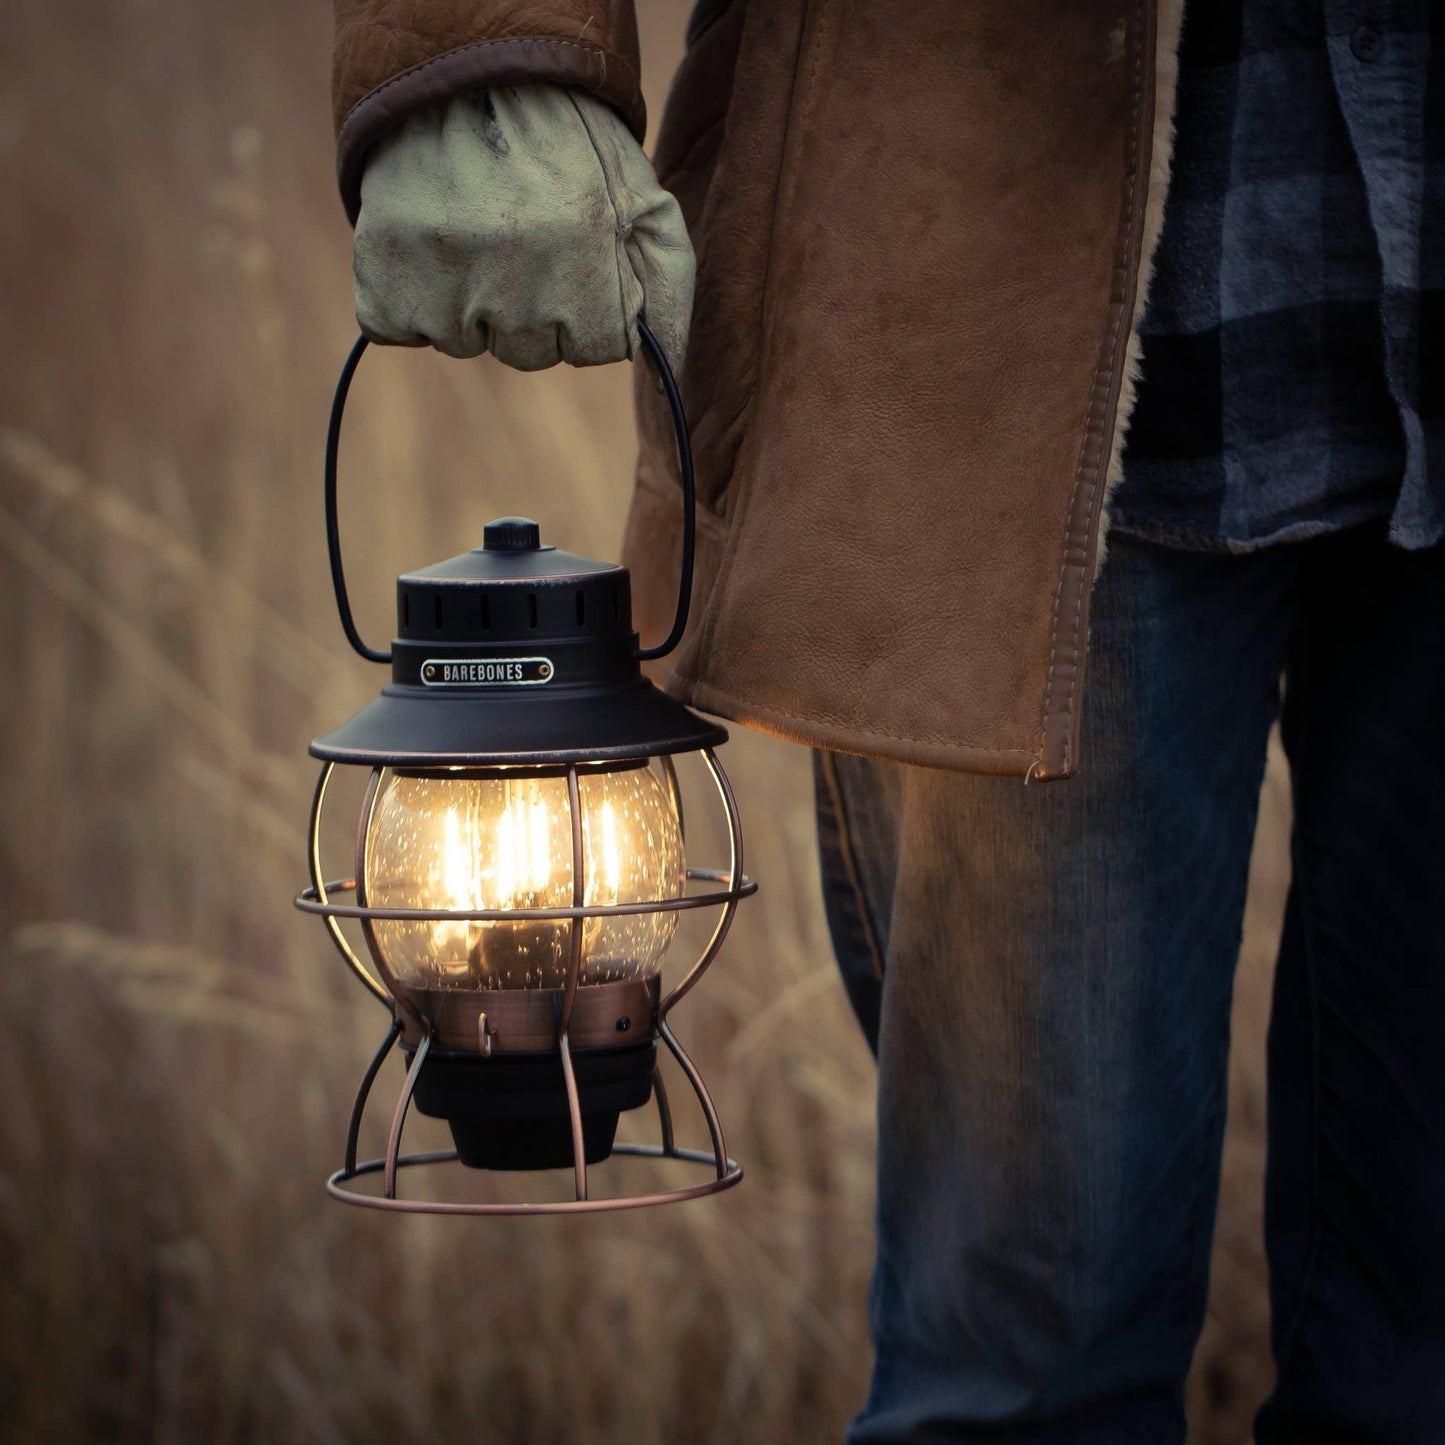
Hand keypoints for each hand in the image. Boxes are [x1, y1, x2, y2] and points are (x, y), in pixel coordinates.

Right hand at [352, 83, 693, 375]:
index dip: (589, 308)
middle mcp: (512, 272)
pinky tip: (428, 248)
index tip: (575, 260)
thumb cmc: (571, 146)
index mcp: (583, 251)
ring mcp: (441, 276)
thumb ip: (670, 292)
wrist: (467, 73)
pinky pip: (399, 330)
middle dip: (531, 309)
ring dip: (469, 304)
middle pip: (530, 352)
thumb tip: (667, 383)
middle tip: (520, 240)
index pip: (598, 348)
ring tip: (473, 234)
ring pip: (464, 343)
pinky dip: (409, 301)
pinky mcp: (381, 273)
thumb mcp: (644, 200)